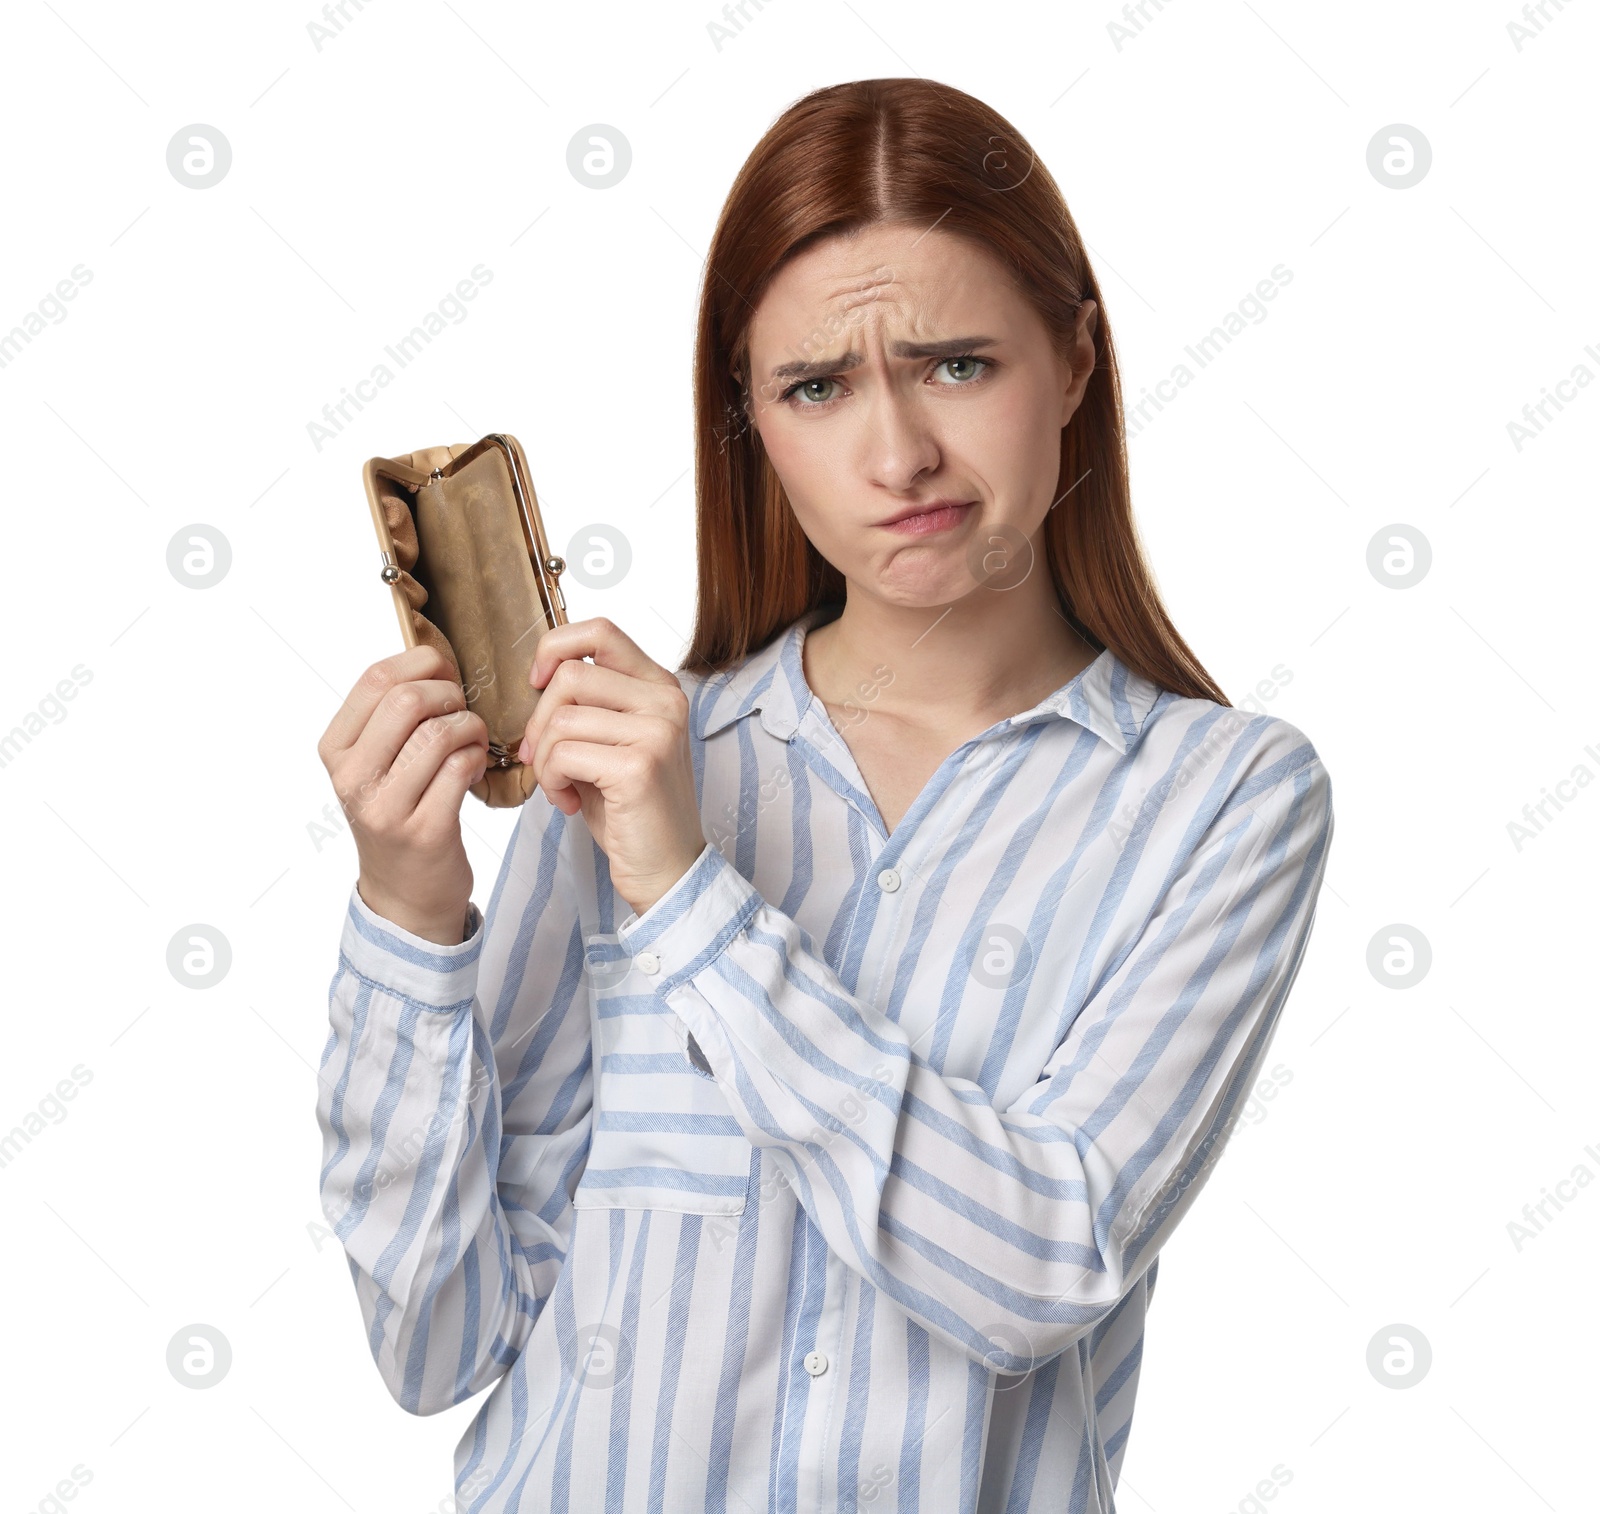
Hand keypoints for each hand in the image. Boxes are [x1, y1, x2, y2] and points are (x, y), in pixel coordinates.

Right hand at [317, 644, 489, 943]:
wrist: (404, 892)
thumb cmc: (398, 812)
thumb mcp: (375, 762)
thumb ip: (391, 714)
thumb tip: (434, 659)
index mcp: (335, 749)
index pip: (376, 679)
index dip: (422, 663)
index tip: (444, 673)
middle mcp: (352, 777)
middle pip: (408, 700)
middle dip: (450, 694)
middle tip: (463, 710)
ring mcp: (385, 807)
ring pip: (440, 733)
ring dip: (471, 727)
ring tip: (473, 740)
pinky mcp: (424, 830)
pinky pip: (462, 768)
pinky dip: (477, 759)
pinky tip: (473, 769)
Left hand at [517, 617, 706, 918]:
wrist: (667, 868)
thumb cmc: (632, 809)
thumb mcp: (612, 742)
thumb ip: (589, 703)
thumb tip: (539, 678)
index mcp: (660, 687)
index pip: (601, 631)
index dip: (557, 647)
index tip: (538, 681)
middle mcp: (665, 701)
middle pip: (572, 675)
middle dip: (540, 720)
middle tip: (543, 759)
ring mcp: (657, 731)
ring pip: (562, 716)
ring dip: (546, 759)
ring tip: (564, 787)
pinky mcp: (639, 765)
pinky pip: (563, 753)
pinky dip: (552, 781)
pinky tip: (571, 802)